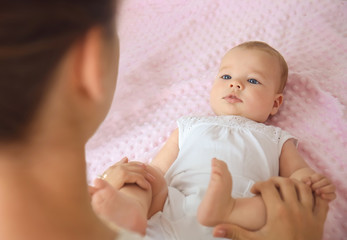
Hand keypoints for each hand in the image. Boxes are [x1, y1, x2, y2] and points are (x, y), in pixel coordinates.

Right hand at [99, 157, 154, 189]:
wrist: (97, 197)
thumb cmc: (102, 192)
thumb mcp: (110, 179)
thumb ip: (118, 169)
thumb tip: (126, 158)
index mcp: (114, 167)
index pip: (130, 163)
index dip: (139, 166)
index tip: (147, 171)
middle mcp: (117, 167)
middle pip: (136, 166)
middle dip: (145, 172)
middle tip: (153, 178)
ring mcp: (120, 170)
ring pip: (138, 172)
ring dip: (146, 177)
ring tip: (152, 183)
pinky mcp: (123, 175)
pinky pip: (138, 177)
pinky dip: (144, 182)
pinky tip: (147, 187)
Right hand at [213, 177, 328, 239]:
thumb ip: (235, 233)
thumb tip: (214, 229)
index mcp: (277, 211)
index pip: (267, 186)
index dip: (258, 185)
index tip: (254, 191)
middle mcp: (294, 208)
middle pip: (285, 182)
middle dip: (274, 181)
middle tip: (268, 188)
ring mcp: (309, 213)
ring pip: (303, 187)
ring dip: (293, 185)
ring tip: (284, 191)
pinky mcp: (319, 220)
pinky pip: (320, 199)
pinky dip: (314, 194)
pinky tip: (303, 198)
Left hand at [303, 173, 335, 200]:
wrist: (308, 195)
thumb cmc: (305, 187)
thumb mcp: (303, 183)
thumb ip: (304, 180)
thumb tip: (309, 182)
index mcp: (319, 177)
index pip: (318, 176)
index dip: (313, 179)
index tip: (309, 184)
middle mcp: (326, 181)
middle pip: (325, 181)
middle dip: (318, 185)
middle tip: (312, 188)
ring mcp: (330, 188)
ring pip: (332, 187)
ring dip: (324, 189)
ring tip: (316, 192)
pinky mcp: (332, 196)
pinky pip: (333, 195)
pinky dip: (328, 195)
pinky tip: (322, 196)